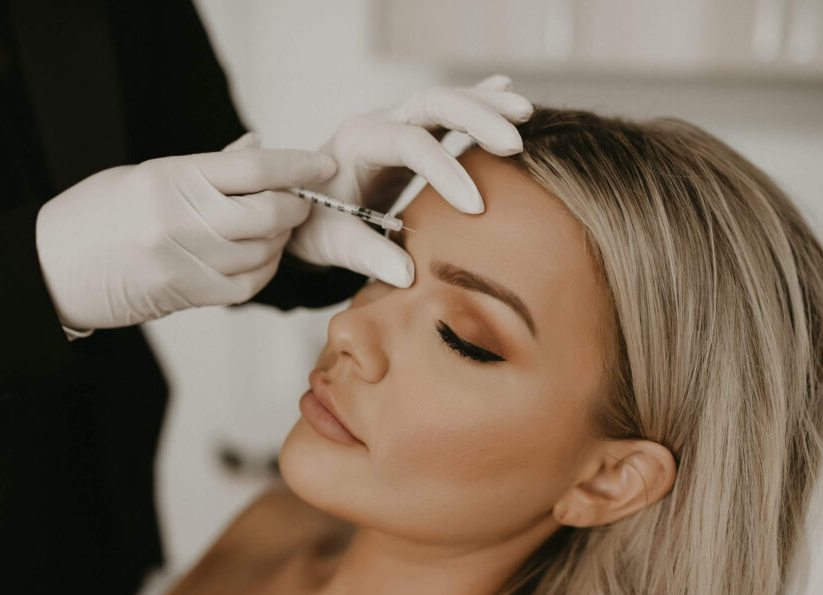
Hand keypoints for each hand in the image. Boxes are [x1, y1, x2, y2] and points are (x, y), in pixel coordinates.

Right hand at [36, 134, 335, 332]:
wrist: (52, 269)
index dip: (297, 165)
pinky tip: (259, 256)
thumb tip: (258, 149)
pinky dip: (264, 269)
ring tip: (274, 228)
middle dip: (295, 206)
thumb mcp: (147, 174)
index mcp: (171, 178)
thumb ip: (208, 167)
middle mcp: (180, 219)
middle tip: (299, 200)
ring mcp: (185, 261)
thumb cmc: (98, 213)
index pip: (253, 167)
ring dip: (280, 239)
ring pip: (263, 251)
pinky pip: (248, 284)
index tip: (323, 164)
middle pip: (268, 212)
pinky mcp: (188, 295)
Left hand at [286, 75, 532, 287]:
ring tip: (526, 114)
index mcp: (357, 144)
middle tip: (514, 143)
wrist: (297, 209)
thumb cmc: (312, 225)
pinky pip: (446, 112)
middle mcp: (378, 123)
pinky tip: (506, 91)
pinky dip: (476, 102)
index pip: (409, 144)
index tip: (476, 207)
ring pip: (445, 100)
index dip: (445, 171)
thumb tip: (407, 275)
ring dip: (486, 105)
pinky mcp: (410, 132)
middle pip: (432, 103)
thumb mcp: (330, 244)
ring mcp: (396, 122)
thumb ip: (365, 254)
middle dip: (476, 118)